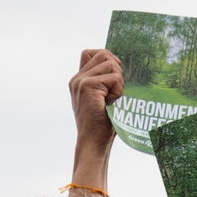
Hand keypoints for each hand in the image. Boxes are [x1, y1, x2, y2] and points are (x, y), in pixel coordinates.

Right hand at [69, 48, 123, 188]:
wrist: (93, 143)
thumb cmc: (103, 126)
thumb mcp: (104, 99)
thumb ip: (105, 82)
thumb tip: (119, 65)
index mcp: (79, 80)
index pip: (90, 53)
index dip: (106, 58)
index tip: (115, 75)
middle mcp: (77, 78)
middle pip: (103, 54)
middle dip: (116, 68)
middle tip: (117, 90)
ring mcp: (81, 81)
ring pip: (110, 64)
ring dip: (119, 81)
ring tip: (114, 99)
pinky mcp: (88, 85)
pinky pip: (114, 77)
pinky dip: (119, 90)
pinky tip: (113, 103)